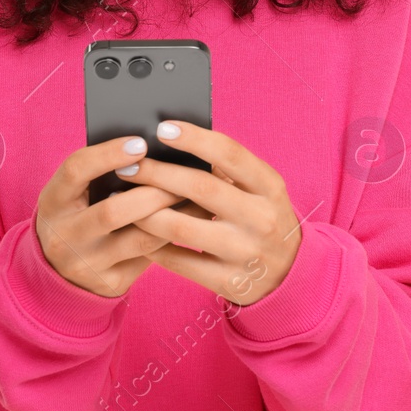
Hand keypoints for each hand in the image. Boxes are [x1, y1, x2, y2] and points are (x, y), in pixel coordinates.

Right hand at [33, 134, 193, 297]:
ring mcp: (86, 264)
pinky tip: (194, 222)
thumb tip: (152, 149)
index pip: (76, 170)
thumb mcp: (76, 192)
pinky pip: (150, 259)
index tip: (142, 143)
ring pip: (140, 240)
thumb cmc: (79, 213)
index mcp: (53, 202)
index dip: (108, 154)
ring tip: (199, 197)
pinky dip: (174, 237)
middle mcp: (64, 236)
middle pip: (113, 211)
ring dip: (174, 216)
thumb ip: (102, 173)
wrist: (61, 270)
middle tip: (186, 176)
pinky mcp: (110, 283)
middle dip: (154, 192)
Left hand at [117, 120, 302, 304]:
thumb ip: (228, 168)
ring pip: (181, 228)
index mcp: (269, 187)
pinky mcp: (229, 282)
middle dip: (156, 174)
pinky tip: (136, 232)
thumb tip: (173, 141)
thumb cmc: (261, 217)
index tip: (162, 129)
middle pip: (200, 188)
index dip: (195, 138)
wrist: (288, 274)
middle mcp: (261, 218)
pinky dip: (153, 245)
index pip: (230, 154)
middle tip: (127, 166)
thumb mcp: (260, 190)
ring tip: (122, 201)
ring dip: (144, 212)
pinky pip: (179, 262)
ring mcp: (245, 252)